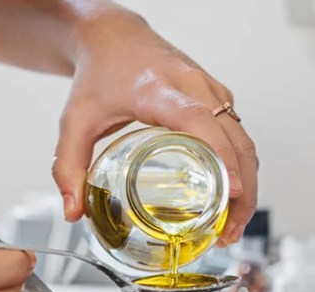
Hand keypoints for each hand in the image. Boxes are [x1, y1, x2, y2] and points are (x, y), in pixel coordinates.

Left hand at [51, 10, 258, 246]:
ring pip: (244, 140)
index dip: (220, 156)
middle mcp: (193, 87)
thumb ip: (68, 166)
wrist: (114, 36)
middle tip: (228, 232)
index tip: (231, 190)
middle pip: (235, 139)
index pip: (199, 121)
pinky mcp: (217, 98)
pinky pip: (239, 135)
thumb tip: (73, 210)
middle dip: (241, 190)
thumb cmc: (99, 74)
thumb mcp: (75, 121)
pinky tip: (230, 201)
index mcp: (159, 90)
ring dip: (246, 185)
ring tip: (231, 227)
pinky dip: (241, 169)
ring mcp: (210, 91)